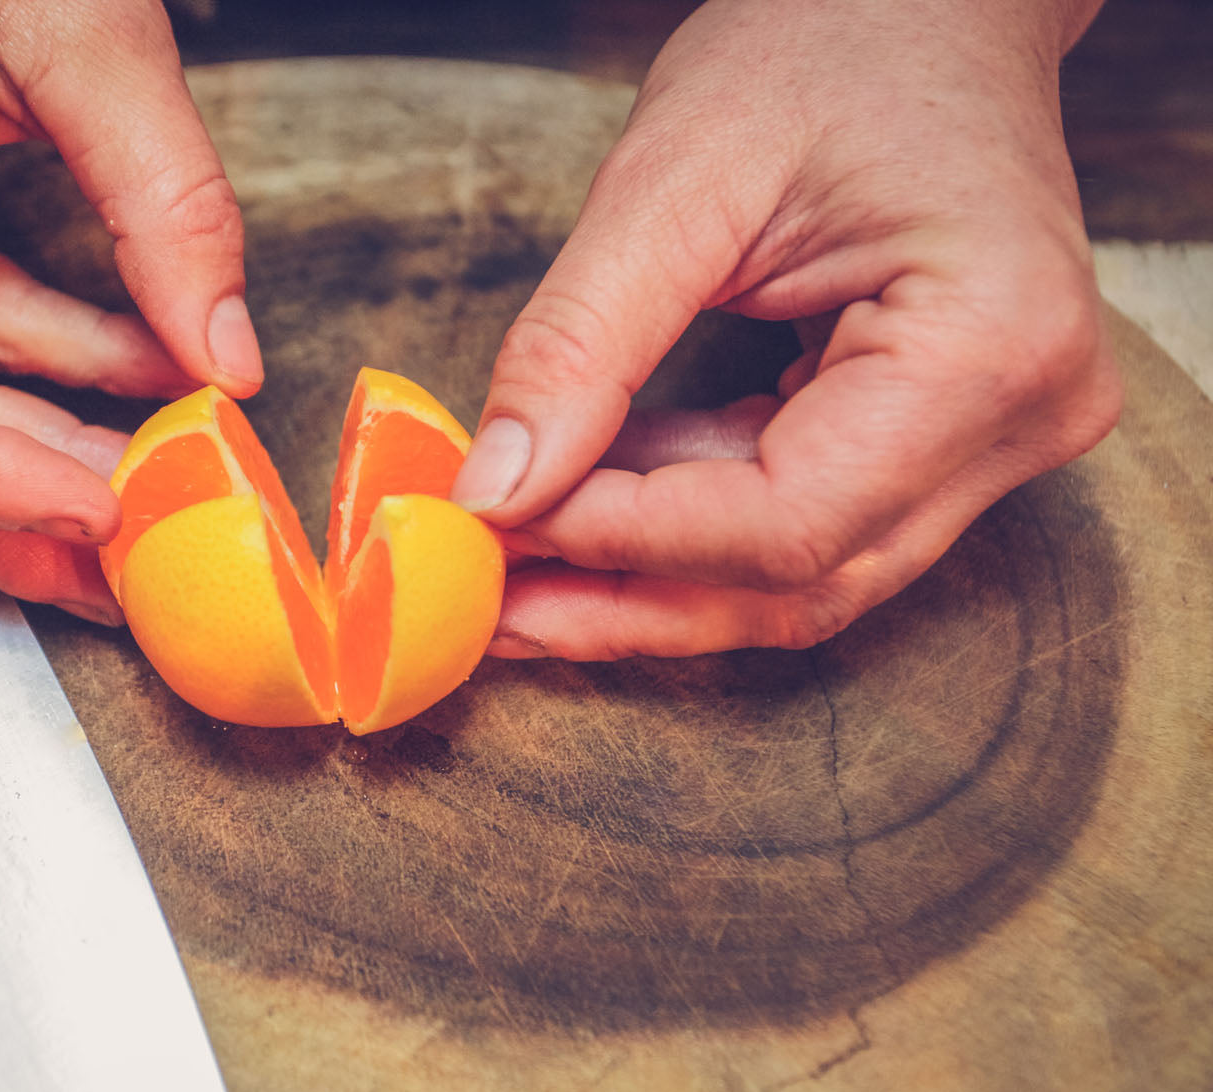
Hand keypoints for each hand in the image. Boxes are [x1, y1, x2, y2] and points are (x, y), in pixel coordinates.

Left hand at [452, 0, 1120, 658]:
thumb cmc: (827, 44)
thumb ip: (581, 344)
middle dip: (629, 600)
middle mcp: (1021, 418)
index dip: (628, 542)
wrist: (925, 2)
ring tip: (520, 577)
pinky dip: (685, 527)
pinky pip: (806, 522)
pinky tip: (585, 513)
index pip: (789, 522)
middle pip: (802, 580)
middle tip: (493, 608)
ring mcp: (995, 437)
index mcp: (991, 345)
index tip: (500, 524)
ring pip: (802, 576)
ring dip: (648, 585)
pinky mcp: (943, 436)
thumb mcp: (675, 179)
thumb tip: (495, 491)